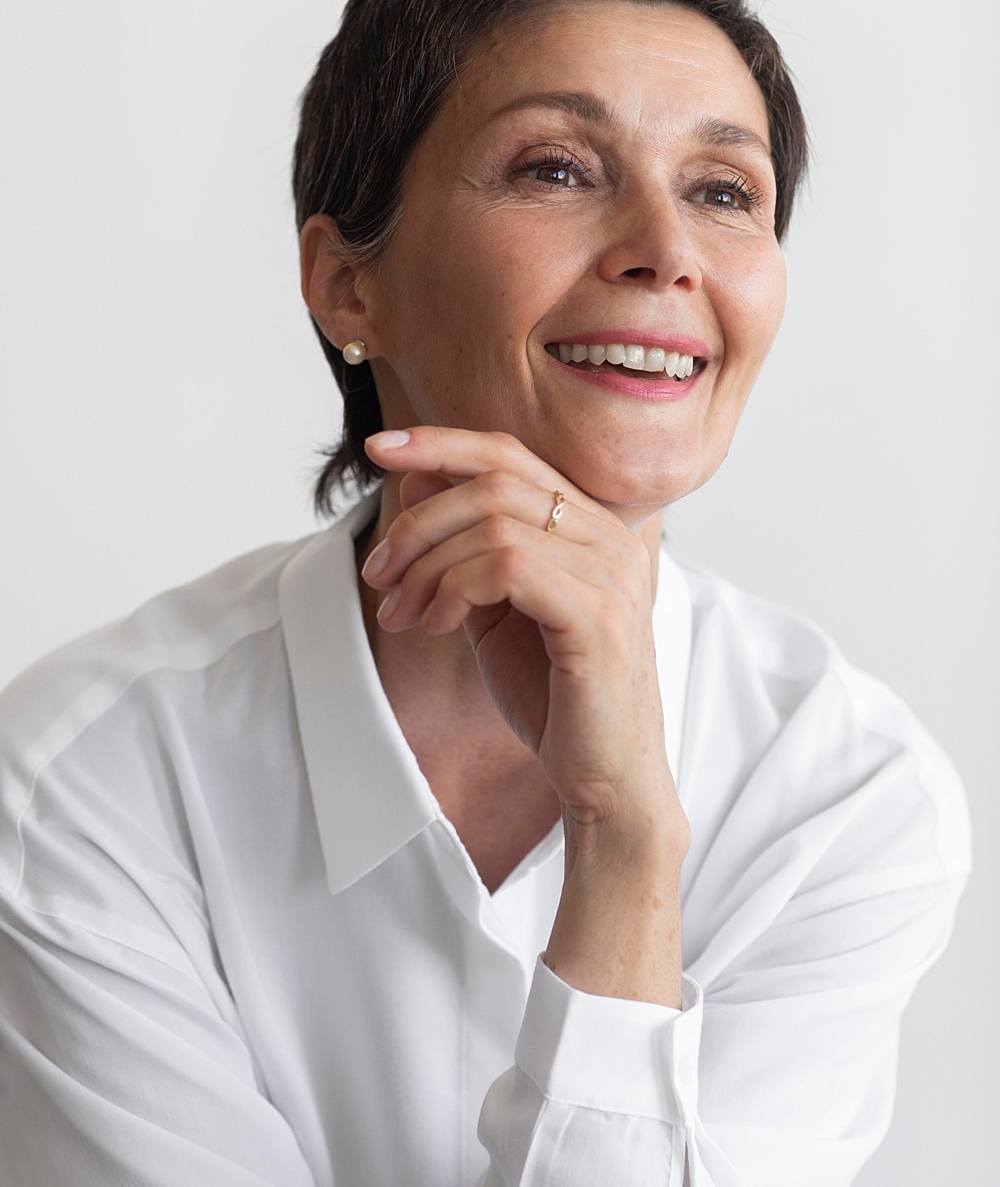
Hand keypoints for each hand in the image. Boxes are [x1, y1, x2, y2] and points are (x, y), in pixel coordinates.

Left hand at [363, 426, 681, 837]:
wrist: (607, 783)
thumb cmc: (555, 699)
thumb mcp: (494, 610)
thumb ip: (464, 548)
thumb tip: (419, 479)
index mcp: (592, 527)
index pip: (512, 455)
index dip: (441, 442)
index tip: (378, 447)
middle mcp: (611, 537)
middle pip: (496, 479)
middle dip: (418, 520)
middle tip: (378, 573)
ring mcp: (612, 572)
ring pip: (493, 523)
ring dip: (426, 565)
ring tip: (401, 612)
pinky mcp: (599, 614)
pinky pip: (506, 566)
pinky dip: (452, 589)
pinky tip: (434, 626)